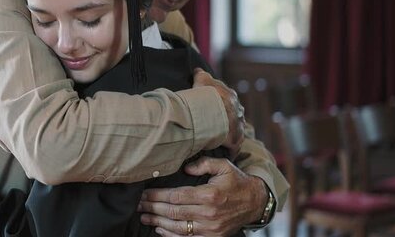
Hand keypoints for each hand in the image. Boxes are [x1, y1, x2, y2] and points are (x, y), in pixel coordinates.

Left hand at [138, 157, 267, 236]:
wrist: (255, 202)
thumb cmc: (236, 182)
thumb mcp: (223, 166)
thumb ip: (203, 163)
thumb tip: (185, 168)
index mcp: (209, 195)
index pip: (177, 196)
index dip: (158, 195)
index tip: (145, 193)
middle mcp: (208, 213)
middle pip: (174, 212)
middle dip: (153, 208)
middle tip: (139, 204)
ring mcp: (210, 229)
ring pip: (178, 227)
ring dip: (157, 222)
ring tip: (144, 216)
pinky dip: (171, 235)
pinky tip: (159, 228)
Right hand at [192, 69, 244, 158]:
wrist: (212, 111)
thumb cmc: (206, 95)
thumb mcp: (202, 80)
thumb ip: (201, 74)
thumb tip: (198, 70)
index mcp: (231, 97)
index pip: (227, 99)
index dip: (220, 103)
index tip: (213, 107)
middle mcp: (238, 110)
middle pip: (234, 115)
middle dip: (227, 119)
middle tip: (215, 124)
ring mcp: (239, 126)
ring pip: (235, 130)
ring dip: (228, 134)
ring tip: (217, 139)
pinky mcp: (236, 140)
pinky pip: (233, 146)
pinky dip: (228, 149)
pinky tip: (221, 151)